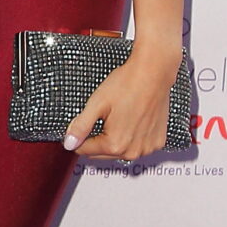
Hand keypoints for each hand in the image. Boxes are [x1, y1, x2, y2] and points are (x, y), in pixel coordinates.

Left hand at [64, 54, 179, 164]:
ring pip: (120, 151)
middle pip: (102, 153)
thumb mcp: (96, 104)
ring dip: (115, 139)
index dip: (78, 136)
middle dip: (97, 138)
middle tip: (102, 116)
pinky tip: (132, 119)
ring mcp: (147, 148)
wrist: (153, 73)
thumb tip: (69, 144)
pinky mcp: (157, 141)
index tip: (82, 123)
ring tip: (119, 116)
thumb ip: (81, 127)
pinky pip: (137, 145)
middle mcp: (133, 151)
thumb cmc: (126, 84)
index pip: (84, 150)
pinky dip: (132, 137)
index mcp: (115, 144)